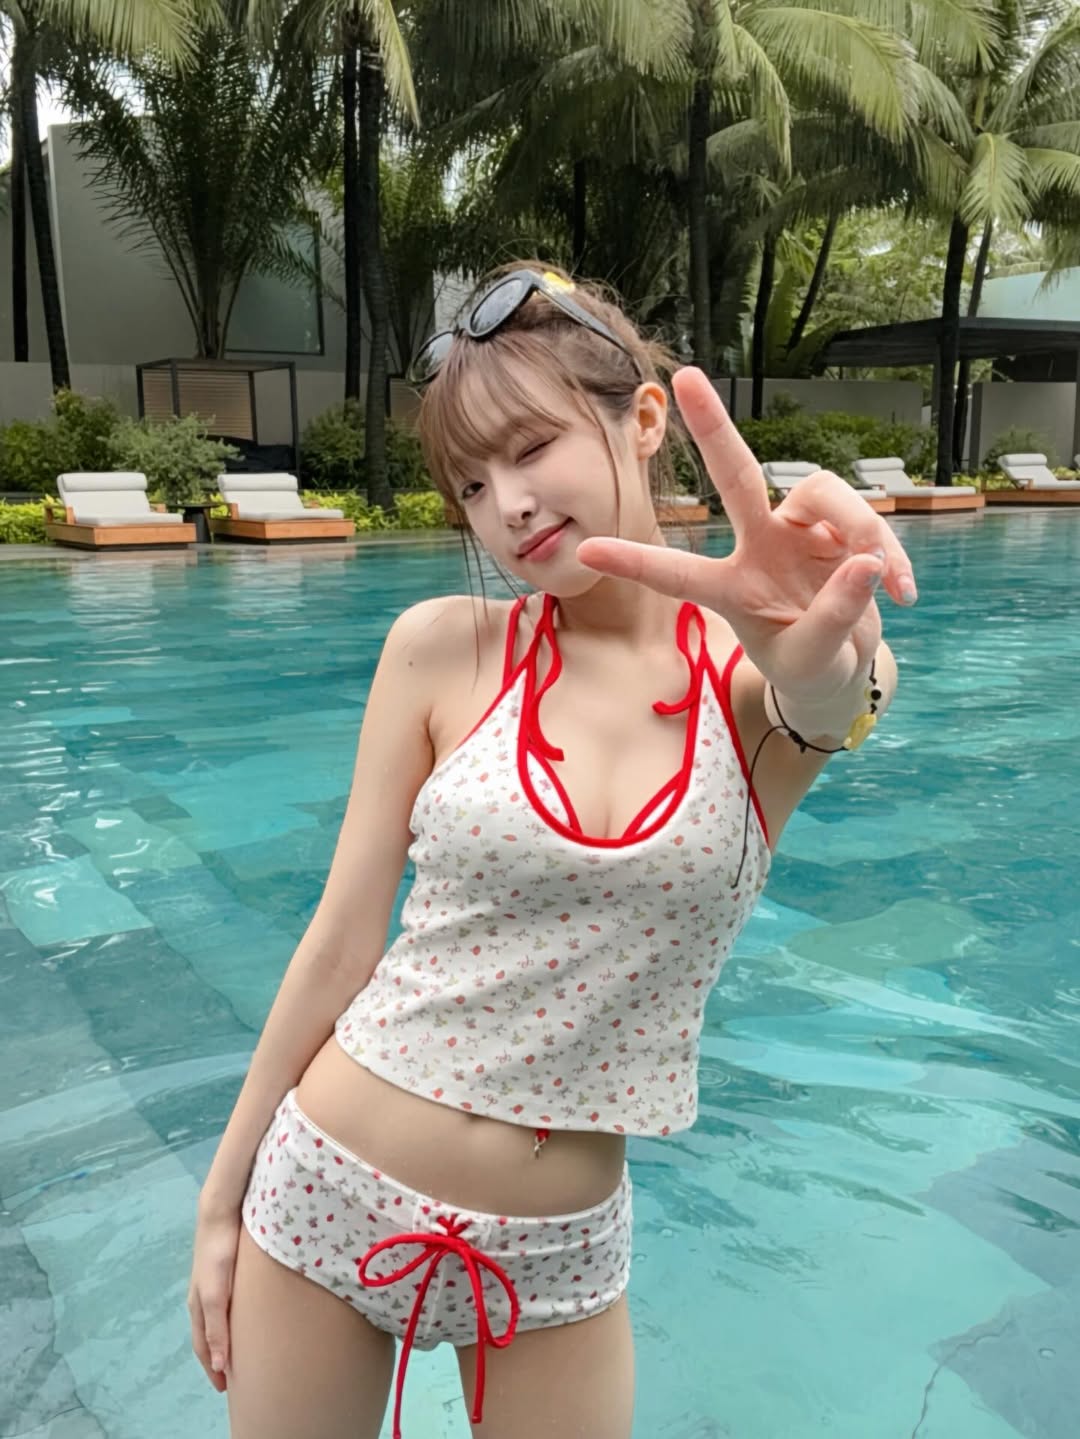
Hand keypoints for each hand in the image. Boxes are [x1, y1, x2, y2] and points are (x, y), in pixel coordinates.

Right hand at [188, 1200, 241, 1392]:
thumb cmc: (218, 1254)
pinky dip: (231, 1319)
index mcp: (198, 1306)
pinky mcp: (225, 1269)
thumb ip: (217, 1328)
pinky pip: (225, 1303)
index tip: (225, 1388)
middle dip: (217, 1358)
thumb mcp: (216, 1294)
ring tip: (239, 1352)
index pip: (203, 1346)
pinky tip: (243, 1316)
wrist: (220, 1213)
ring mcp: (212, 1282)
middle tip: (233, 1378)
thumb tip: (218, 1365)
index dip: (212, 1367)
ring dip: (224, 1339)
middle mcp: (202, 1297)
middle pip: (208, 1336)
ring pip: (216, 1319)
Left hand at [577, 368, 916, 703]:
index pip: (677, 575)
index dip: (636, 563)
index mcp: (730, 589)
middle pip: (737, 476)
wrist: (843, 666)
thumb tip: (863, 564)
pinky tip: (904, 593)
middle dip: (714, 428)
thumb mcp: (811, 661)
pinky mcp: (843, 529)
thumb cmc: (808, 664)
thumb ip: (831, 619)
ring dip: (861, 529)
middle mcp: (759, 546)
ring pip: (823, 493)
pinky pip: (869, 523)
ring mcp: (800, 532)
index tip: (587, 552)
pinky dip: (891, 557)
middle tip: (686, 379)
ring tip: (885, 582)